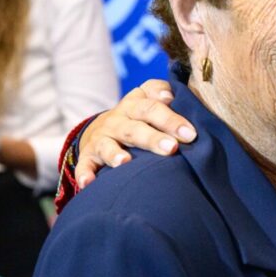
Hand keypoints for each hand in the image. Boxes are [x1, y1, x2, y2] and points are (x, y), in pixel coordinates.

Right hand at [76, 79, 196, 188]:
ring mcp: (101, 138)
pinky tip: (88, 183)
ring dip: (115, 154)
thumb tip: (170, 95)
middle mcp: (116, 120)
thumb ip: (162, 92)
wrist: (103, 127)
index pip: (152, 107)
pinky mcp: (88, 156)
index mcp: (135, 105)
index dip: (171, 119)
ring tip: (125, 162)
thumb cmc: (139, 115)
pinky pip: (84, 165)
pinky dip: (85, 174)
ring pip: (107, 146)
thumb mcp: (149, 98)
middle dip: (152, 139)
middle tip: (171, 148)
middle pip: (134, 128)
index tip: (190, 134)